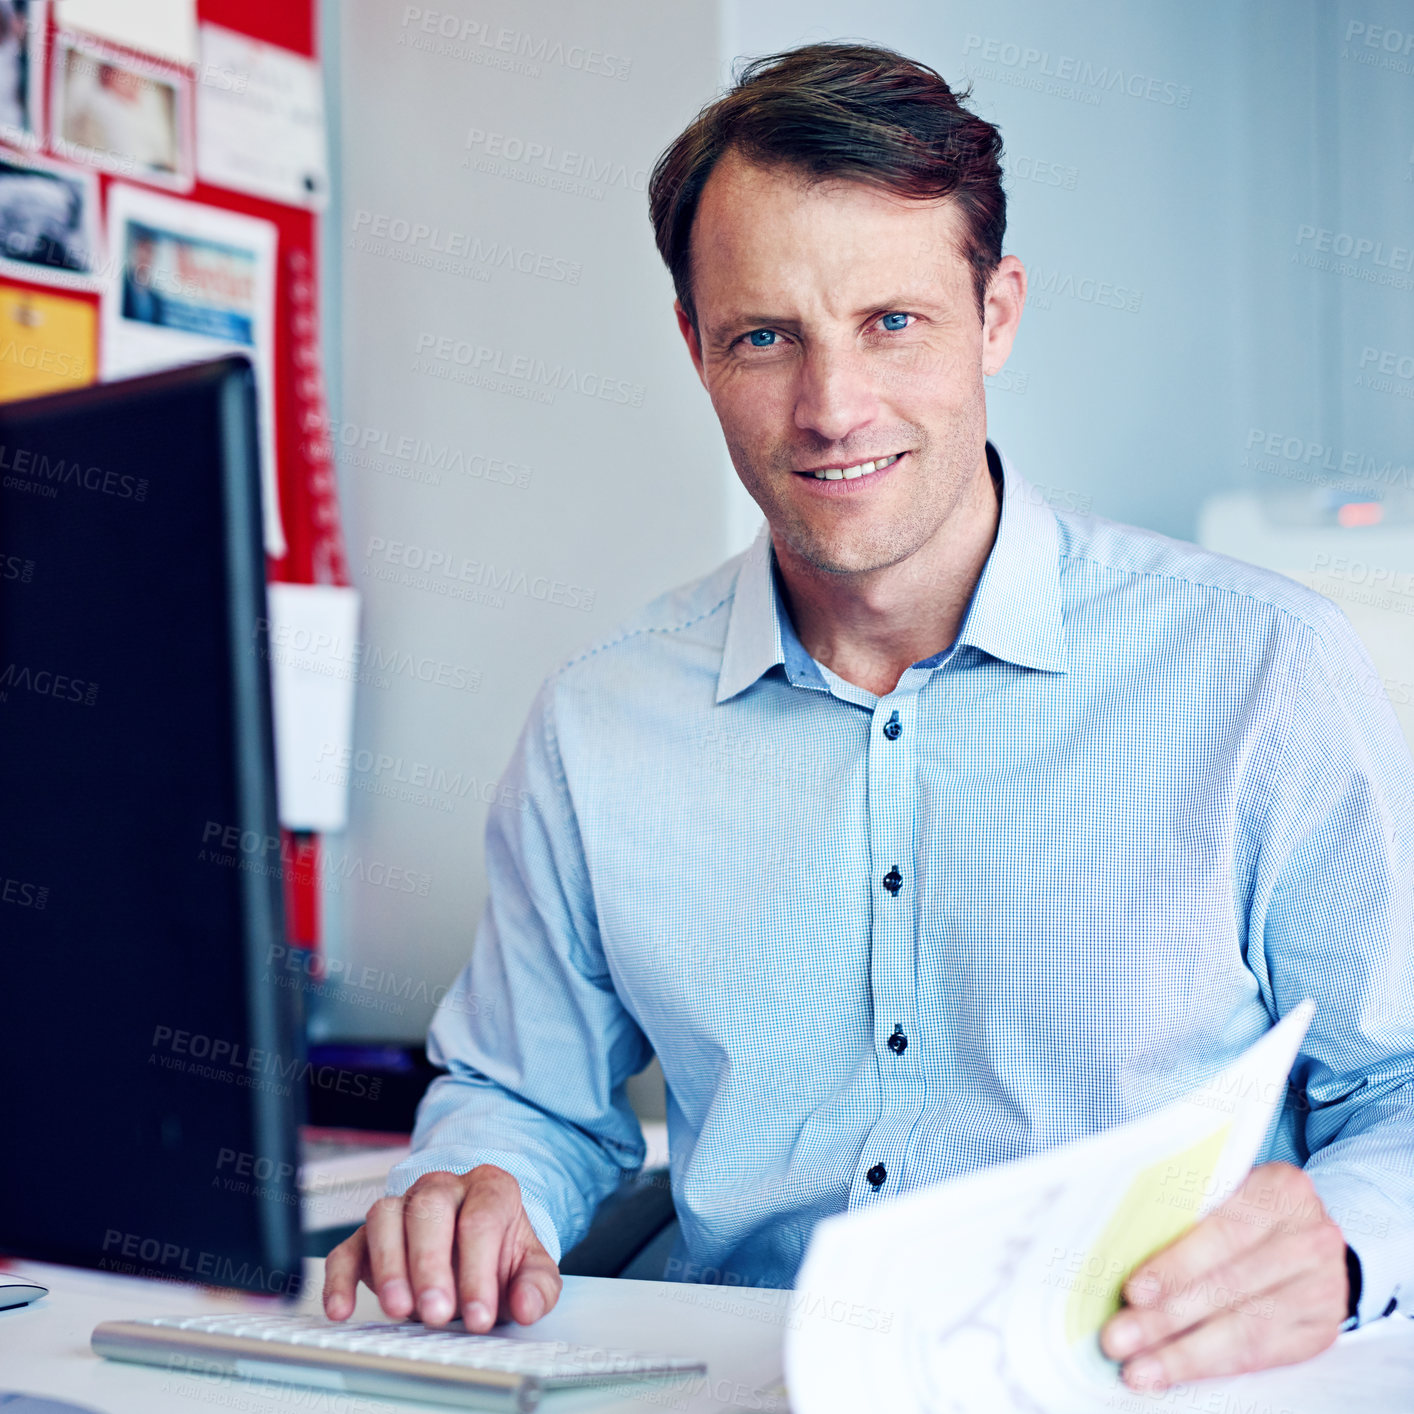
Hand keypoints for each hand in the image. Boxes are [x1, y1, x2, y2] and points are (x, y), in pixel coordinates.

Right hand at [322, 1165, 561, 1332]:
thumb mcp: (530, 1267)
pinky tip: (342, 1309)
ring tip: (398, 1309)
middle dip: (431, 1265)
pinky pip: (347, 1248)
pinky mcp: (367, 1236)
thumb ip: (537, 1285)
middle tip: (437, 1312)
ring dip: (389, 1266)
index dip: (479, 1270)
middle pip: (430, 1210)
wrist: (476, 1244)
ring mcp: (402, 1207)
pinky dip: (339, 1278)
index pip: (481, 1220)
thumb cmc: (501, 1254)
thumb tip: (527, 1305)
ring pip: (386, 1217)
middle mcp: (442, 1188)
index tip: (479, 1315)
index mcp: (489, 1188)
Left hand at [1099, 1161, 1348, 1390]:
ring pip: (1245, 1328)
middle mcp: (1312, 1237)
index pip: (1223, 1233)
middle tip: (1118, 1339)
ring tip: (1140, 1367)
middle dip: (1168, 1317)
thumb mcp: (1222, 1194)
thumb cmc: (1244, 1208)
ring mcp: (1324, 1287)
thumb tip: (1118, 1255)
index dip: (1176, 1266)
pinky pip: (1263, 1354)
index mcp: (1282, 1189)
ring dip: (1184, 1352)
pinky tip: (1174, 1371)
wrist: (1306, 1234)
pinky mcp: (1321, 1329)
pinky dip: (1212, 1364)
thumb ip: (1186, 1214)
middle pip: (1230, 1286)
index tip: (1132, 1292)